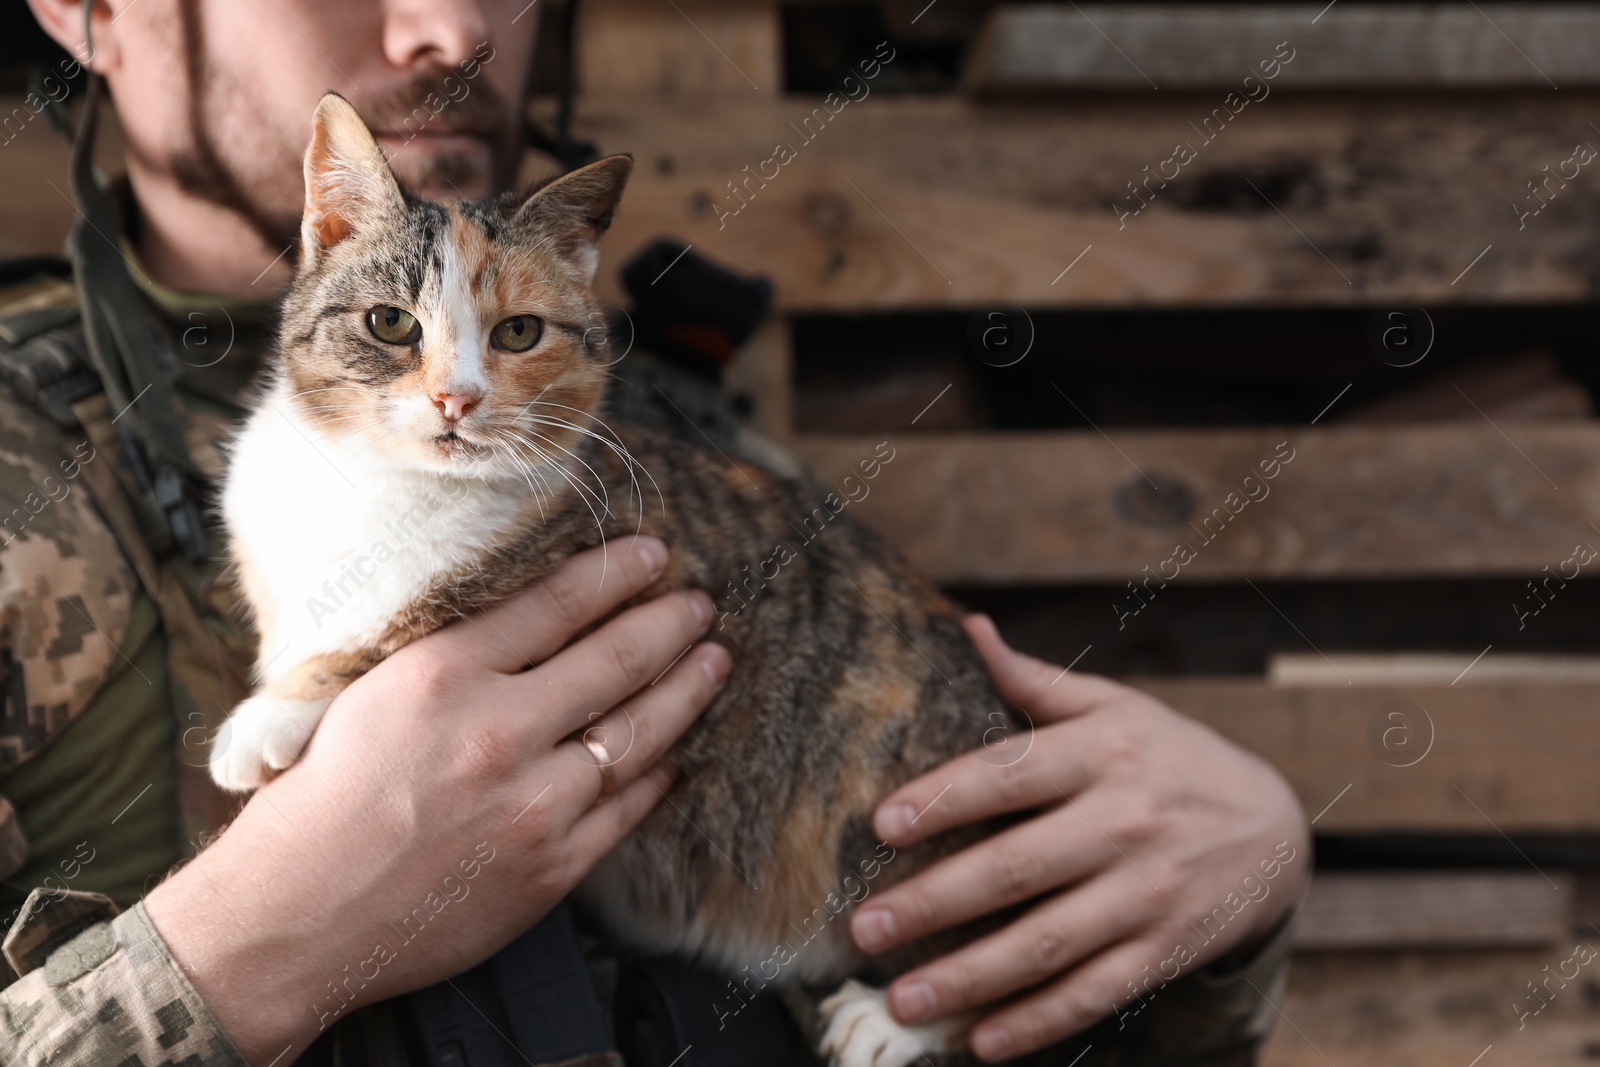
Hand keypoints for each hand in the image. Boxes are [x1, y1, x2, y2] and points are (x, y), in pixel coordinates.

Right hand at [144, 536, 728, 1064]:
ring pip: (639, 730)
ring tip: (714, 661)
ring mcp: (534, 803)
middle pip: (615, 659)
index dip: (615, 572)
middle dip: (670, 622)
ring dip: (687, 689)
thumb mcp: (371, 693)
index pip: (556, 603)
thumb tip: (536, 614)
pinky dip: (659, 771)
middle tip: (699, 602)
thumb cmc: (321, 800)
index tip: (652, 553)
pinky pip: (628, 805)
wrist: (296, 916)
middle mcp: (498, 731)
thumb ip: (454, 653)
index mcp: (444, 675)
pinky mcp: (554, 865)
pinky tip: (678, 749)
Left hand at [848, 615, 1308, 1060]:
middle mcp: (1125, 823)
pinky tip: (981, 1041)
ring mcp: (1148, 894)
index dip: (945, 798)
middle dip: (933, 903)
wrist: (1276, 830)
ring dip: (969, 978)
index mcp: (1103, 753)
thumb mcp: (1114, 707)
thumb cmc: (1170, 758)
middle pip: (1015, 868)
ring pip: (1046, 943)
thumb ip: (1034, 681)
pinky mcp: (1165, 951)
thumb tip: (966, 628)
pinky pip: (1093, 994)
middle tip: (863, 928)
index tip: (881, 824)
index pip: (1010, 773)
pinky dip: (1037, 1021)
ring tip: (902, 997)